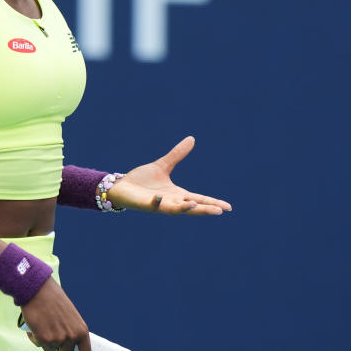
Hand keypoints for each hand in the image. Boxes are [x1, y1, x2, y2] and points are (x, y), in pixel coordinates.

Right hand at [20, 278, 91, 350]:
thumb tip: (69, 343)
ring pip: (49, 349)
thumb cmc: (54, 299)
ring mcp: (58, 338)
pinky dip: (34, 337)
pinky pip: (38, 344)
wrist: (39, 289)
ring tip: (42, 324)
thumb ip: (72, 329)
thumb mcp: (70, 314)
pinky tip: (34, 325)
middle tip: (50, 333)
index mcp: (82, 330)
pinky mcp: (44, 338)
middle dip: (56, 347)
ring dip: (44, 340)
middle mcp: (72, 336)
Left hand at [107, 136, 231, 214]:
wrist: (122, 187)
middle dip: (205, 209)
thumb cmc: (142, 180)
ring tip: (195, 205)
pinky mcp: (146, 204)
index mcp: (177, 195)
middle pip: (192, 207)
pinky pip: (153, 205)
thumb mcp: (163, 165)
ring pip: (174, 210)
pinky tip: (161, 198)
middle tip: (220, 211)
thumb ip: (177, 155)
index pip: (199, 199)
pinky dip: (157, 203)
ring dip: (184, 208)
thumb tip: (192, 139)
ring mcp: (159, 205)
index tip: (228, 207)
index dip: (212, 202)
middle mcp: (171, 202)